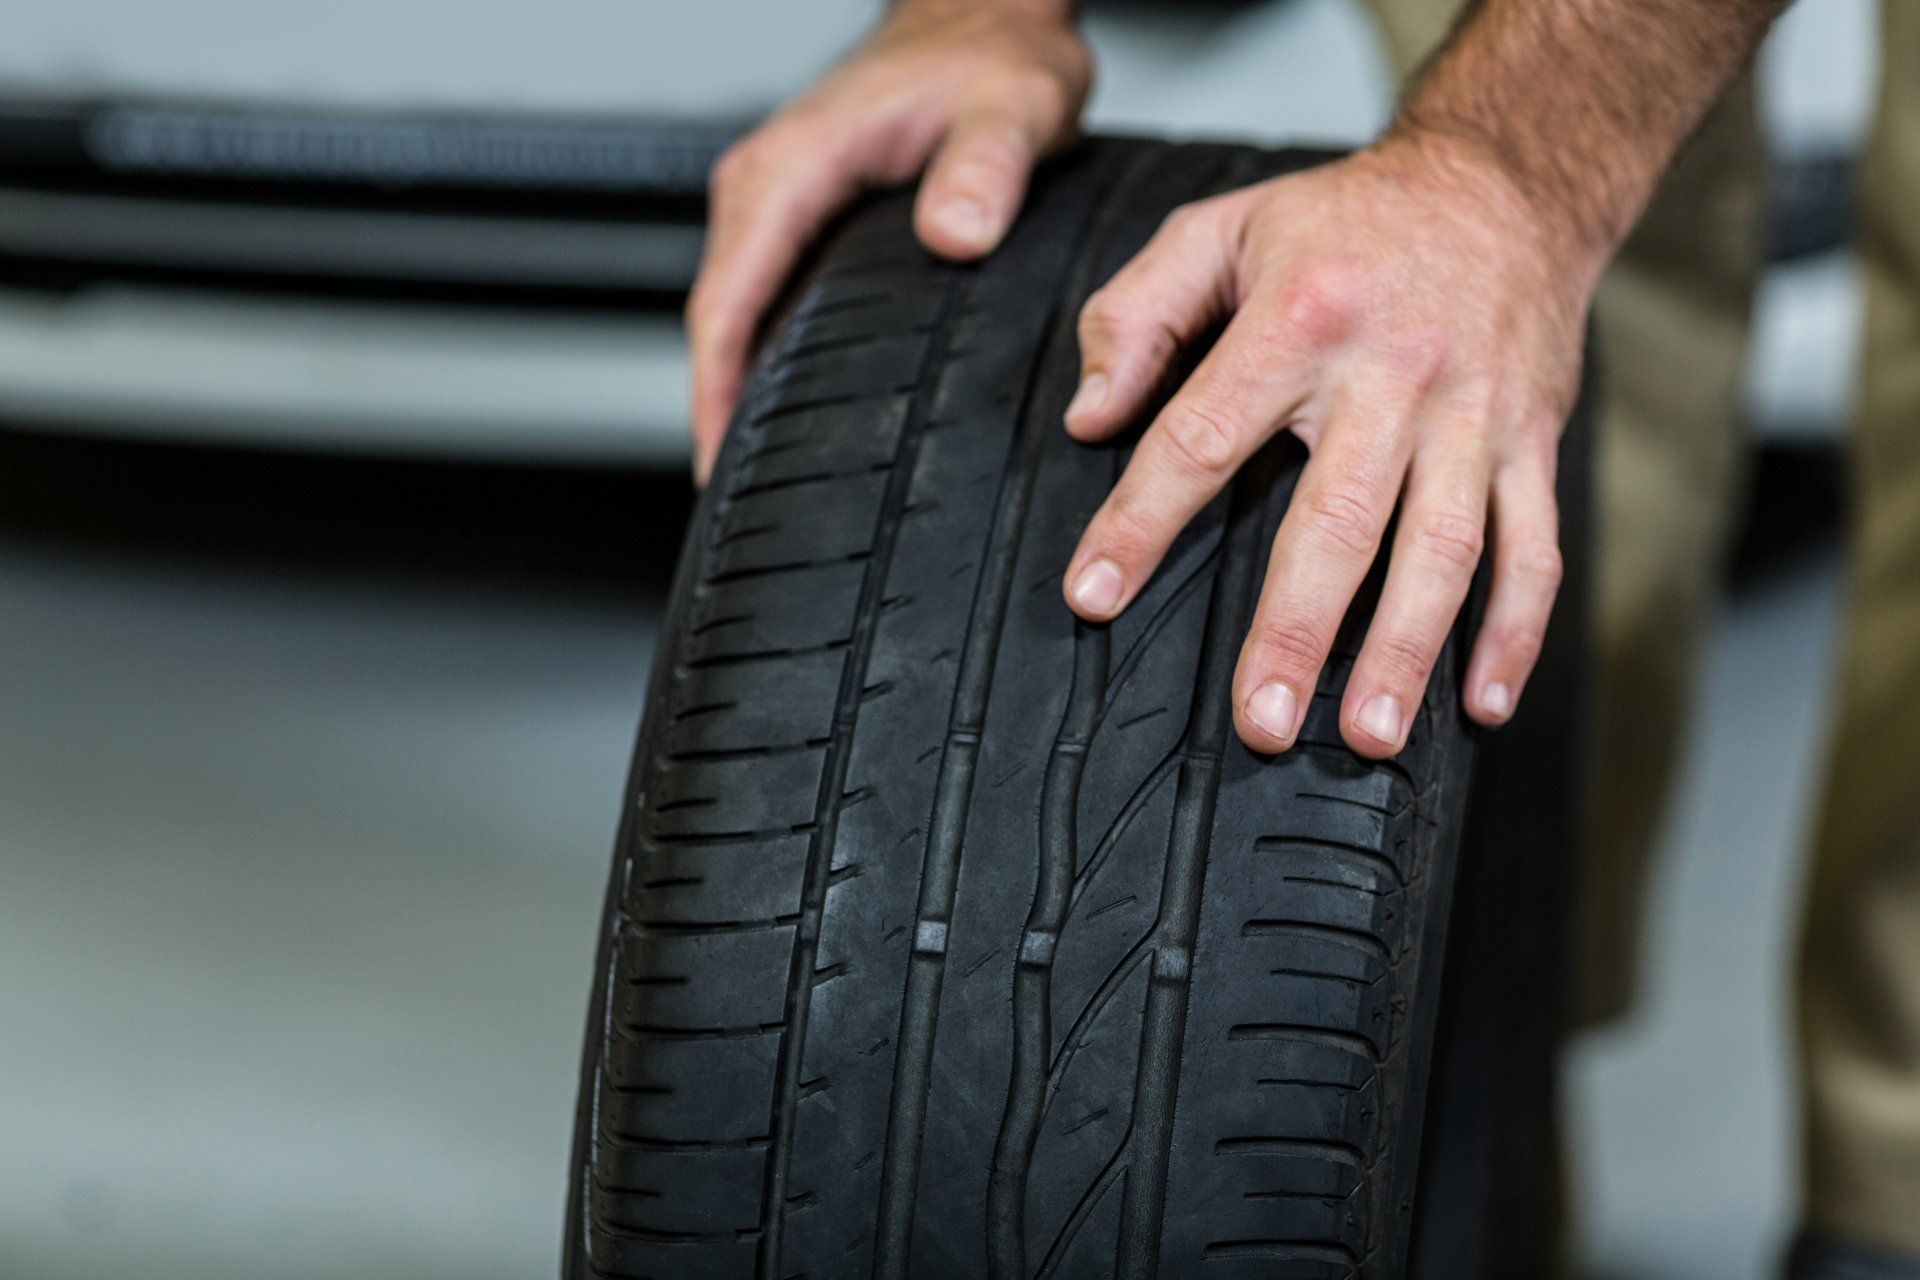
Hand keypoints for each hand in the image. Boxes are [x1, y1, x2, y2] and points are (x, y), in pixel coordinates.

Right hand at [686, 0, 1090, 482]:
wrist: (984, 16)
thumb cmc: (992, 57)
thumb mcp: (1012, 105)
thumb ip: (987, 167)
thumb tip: (956, 233)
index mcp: (792, 169)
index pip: (726, 307)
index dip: (716, 400)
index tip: (719, 475)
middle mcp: (766, 184)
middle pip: (717, 327)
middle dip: (720, 418)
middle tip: (747, 515)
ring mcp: (776, 199)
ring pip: (733, 317)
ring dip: (737, 394)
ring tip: (764, 486)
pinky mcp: (797, 213)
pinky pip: (760, 300)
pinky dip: (760, 360)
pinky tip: (788, 412)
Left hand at [1059, 134, 1593, 756]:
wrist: (1507, 182)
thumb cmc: (1344, 222)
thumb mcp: (1221, 227)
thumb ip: (1139, 312)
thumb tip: (1090, 416)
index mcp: (1299, 320)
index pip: (1202, 435)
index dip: (1142, 521)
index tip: (1094, 596)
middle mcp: (1393, 375)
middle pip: (1338, 518)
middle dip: (1296, 629)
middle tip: (1258, 722)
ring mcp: (1474, 416)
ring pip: (1444, 548)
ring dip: (1405, 651)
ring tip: (1366, 737)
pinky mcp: (1533, 441)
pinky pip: (1534, 547)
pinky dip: (1515, 631)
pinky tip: (1484, 704)